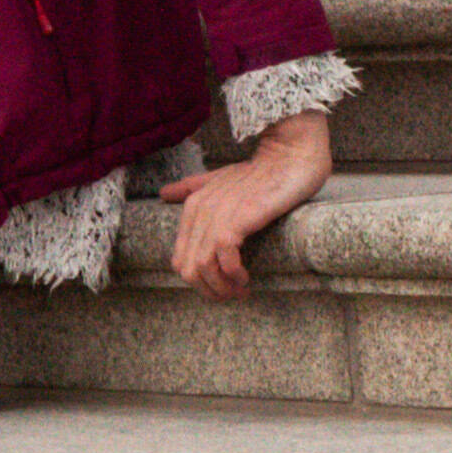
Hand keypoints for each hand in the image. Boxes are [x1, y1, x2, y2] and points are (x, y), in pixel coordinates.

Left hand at [167, 110, 332, 294]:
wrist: (287, 158)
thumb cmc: (257, 173)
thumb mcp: (218, 179)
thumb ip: (192, 187)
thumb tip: (164, 193)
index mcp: (192, 206)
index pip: (179, 260)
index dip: (199, 282)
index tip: (222, 287)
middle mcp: (198, 211)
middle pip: (187, 269)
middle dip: (210, 290)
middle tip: (234, 294)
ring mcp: (216, 215)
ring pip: (202, 267)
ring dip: (222, 288)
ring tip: (241, 289)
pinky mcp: (237, 219)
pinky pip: (224, 258)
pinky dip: (234, 275)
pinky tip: (246, 277)